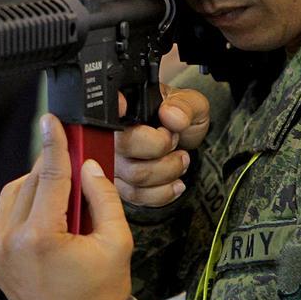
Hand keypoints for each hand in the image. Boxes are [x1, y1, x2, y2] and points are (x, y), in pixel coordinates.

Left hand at [0, 114, 132, 299]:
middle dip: (53, 169)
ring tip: (65, 195)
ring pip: (13, 193)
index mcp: (40, 238)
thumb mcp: (117, 241)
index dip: (54, 143)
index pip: (48, 176)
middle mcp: (8, 243)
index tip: (53, 119)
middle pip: (30, 181)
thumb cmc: (101, 293)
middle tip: (77, 165)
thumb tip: (88, 165)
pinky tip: (47, 211)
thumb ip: (103, 196)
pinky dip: (24, 203)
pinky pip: (5, 213)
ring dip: (37, 184)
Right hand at [115, 84, 209, 206]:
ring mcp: (112, 160)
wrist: (182, 138)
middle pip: (124, 147)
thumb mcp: (190, 103)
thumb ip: (184, 105)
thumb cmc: (180, 118)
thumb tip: (171, 115)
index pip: (110, 107)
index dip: (114, 108)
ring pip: (134, 176)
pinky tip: (174, 182)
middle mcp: (111, 133)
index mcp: (125, 105)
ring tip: (180, 160)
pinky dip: (162, 192)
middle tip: (174, 141)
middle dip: (161, 149)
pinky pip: (136, 196)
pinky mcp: (120, 184)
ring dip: (167, 172)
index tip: (124, 105)